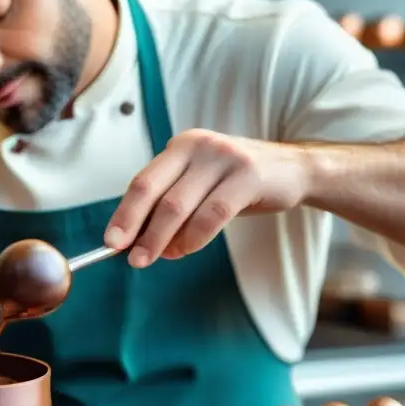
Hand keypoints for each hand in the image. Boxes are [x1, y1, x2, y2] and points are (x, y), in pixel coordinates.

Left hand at [104, 129, 311, 267]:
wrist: (294, 170)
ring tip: (156, 258)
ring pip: (179, 206)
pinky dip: (194, 238)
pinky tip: (184, 250)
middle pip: (154, 193)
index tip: (110, 243)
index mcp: (180, 147)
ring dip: (162, 239)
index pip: (141, 183)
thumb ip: (169, 207)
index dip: (123, 214)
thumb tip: (133, 242)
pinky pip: (211, 214)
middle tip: (131, 259)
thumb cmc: (238, 185)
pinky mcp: (248, 174)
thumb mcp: (200, 187)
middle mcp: (198, 145)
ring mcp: (224, 157)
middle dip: (137, 230)